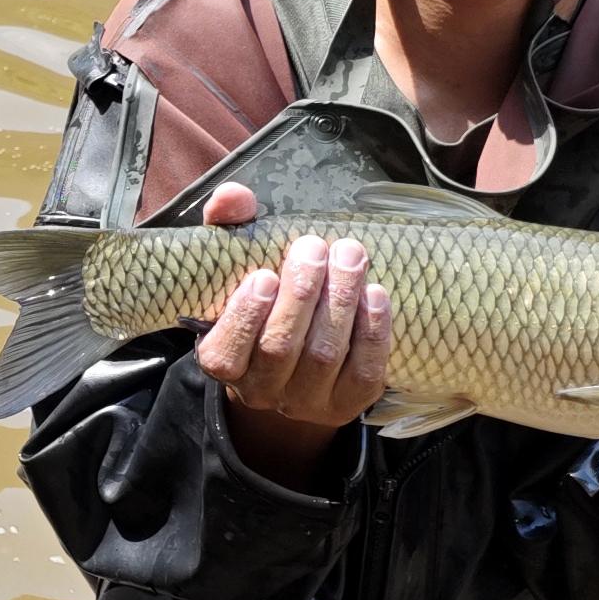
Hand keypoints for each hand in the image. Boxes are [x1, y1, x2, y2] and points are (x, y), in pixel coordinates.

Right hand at [195, 181, 390, 487]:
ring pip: (323, 357)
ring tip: (350, 256)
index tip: (264, 275)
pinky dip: (371, 332)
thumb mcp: (238, 265)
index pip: (226, 353)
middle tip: (316, 247)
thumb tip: (233, 195)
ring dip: (340, 303)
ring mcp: (305, 403)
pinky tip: (375, 294)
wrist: (297, 360)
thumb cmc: (265, 301)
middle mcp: (260, 391)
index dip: (245, 317)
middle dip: (302, 295)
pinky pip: (363, 374)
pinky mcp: (348, 405)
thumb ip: (230, 227)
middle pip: (281, 349)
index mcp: (223, 361)